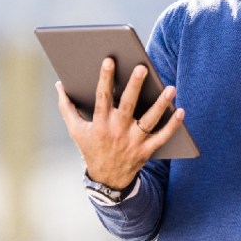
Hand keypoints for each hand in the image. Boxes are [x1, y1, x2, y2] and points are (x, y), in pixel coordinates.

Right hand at [57, 57, 185, 189]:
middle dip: (135, 86)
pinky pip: (162, 136)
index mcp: (100, 123)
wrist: (107, 180)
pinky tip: (181, 110)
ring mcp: (133, 141)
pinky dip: (172, 125)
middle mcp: (117, 131)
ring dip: (161, 104)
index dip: (105, 78)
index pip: (102, 97)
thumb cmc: (91, 148)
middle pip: (128, 105)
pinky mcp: (146, 150)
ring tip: (170, 87)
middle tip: (142, 67)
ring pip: (149, 120)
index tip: (109, 60)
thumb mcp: (76, 130)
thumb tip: (59, 84)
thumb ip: (67, 107)